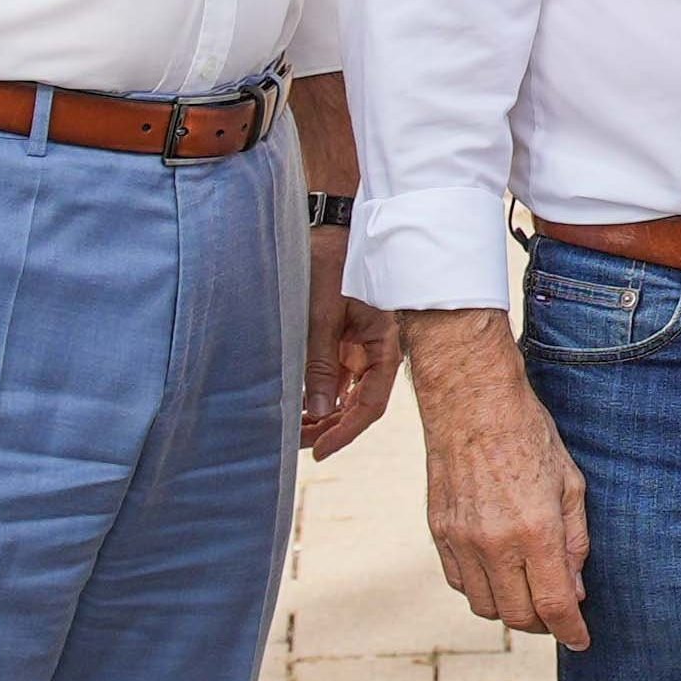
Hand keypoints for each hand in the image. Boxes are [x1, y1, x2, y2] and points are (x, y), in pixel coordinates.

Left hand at [302, 226, 400, 457]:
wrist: (331, 231)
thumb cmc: (332, 265)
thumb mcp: (322, 317)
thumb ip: (321, 365)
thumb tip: (319, 411)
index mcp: (385, 345)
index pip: (371, 403)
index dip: (346, 431)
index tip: (320, 449)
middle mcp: (378, 352)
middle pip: (361, 404)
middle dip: (332, 428)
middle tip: (299, 444)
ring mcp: (363, 349)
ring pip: (348, 395)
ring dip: (324, 415)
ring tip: (295, 431)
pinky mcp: (348, 344)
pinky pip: (338, 379)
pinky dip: (321, 396)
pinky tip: (301, 408)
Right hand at [406, 309, 593, 649]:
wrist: (471, 403)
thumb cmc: (530, 436)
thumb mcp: (571, 484)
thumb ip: (575, 542)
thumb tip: (575, 590)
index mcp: (534, 531)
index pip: (554, 605)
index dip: (570, 631)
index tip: (581, 641)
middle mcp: (494, 544)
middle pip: (518, 616)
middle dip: (543, 624)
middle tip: (559, 614)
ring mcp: (461, 541)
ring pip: (485, 607)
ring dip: (510, 610)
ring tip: (530, 593)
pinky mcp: (439, 533)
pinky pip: (460, 584)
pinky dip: (482, 589)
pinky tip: (500, 572)